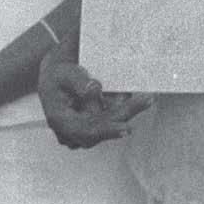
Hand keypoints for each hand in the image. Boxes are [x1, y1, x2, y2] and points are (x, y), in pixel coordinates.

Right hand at [37, 31, 150, 147]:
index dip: (107, 130)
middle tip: (147, 100)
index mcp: (59, 119)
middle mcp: (70, 131)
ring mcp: (82, 130)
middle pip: (103, 127)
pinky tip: (138, 100)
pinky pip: (112, 119)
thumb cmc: (59, 73)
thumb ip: (78, 82)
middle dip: (126, 114)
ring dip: (128, 110)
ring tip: (146, 98)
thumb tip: (92, 90)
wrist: (56, 75)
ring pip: (110, 123)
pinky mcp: (93, 124)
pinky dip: (124, 109)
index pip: (86, 130)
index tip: (127, 128)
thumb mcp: (65, 72)